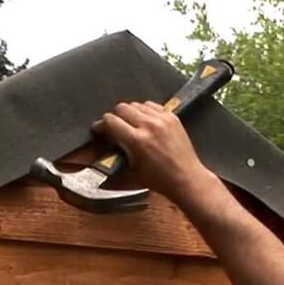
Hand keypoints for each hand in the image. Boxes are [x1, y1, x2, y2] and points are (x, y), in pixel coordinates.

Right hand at [92, 101, 209, 199]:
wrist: (185, 178)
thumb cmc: (158, 180)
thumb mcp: (130, 172)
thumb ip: (115, 157)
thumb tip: (100, 149)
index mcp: (136, 141)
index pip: (111, 121)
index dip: (101, 125)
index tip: (98, 129)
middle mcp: (149, 125)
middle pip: (122, 108)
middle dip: (114, 117)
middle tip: (114, 127)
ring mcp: (162, 119)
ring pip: (136, 104)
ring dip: (129, 113)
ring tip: (130, 125)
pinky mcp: (172, 116)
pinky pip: (152, 105)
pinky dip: (144, 111)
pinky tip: (144, 122)